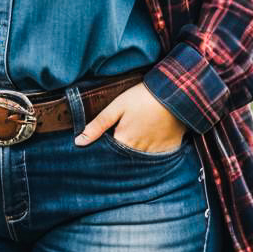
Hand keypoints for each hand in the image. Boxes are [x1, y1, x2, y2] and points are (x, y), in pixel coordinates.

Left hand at [74, 81, 188, 152]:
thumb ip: (98, 125)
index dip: (107, 147)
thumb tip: (79, 142)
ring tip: (140, 134)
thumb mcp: (117, 106)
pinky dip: (154, 151)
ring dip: (138, 151)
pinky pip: (158, 157)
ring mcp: (155, 153)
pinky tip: (153, 138)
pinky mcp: (168, 150)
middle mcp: (138, 152)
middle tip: (127, 133)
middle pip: (125, 157)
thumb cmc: (142, 97)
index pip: (110, 153)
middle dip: (122, 151)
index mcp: (123, 142)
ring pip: (141, 158)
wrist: (174, 93)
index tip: (108, 139)